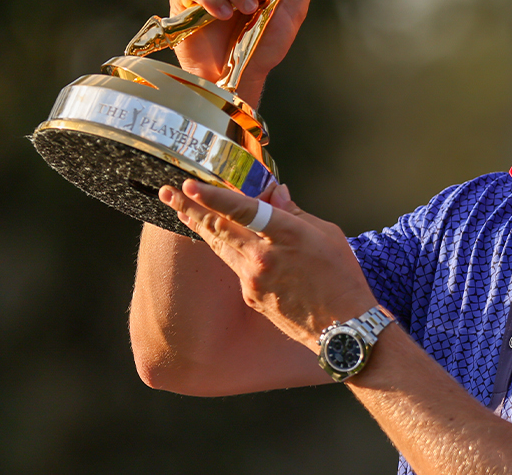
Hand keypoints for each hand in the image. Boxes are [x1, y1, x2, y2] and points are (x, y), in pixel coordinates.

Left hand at [158, 179, 377, 350]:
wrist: (343, 327)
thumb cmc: (342, 277)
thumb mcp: (326, 234)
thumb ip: (294, 213)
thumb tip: (275, 194)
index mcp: (287, 234)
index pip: (243, 209)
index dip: (214, 196)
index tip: (191, 184)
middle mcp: (264, 255)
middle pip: (218, 227)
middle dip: (190, 207)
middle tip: (167, 191)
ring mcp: (254, 278)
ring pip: (219, 245)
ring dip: (198, 225)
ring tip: (179, 208)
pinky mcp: (251, 294)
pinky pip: (234, 264)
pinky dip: (225, 248)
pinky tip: (217, 237)